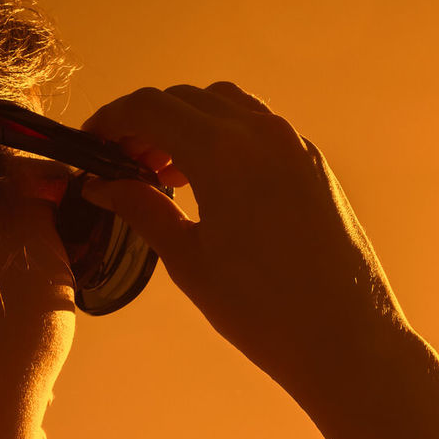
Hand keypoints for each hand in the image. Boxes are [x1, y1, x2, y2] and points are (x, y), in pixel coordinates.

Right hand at [80, 82, 409, 395]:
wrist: (347, 339)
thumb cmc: (265, 311)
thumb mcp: (189, 261)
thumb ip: (143, 210)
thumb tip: (103, 186)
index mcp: (224, 151)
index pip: (149, 108)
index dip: (111, 121)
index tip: (91, 145)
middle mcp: (263, 133)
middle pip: (186, 99)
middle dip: (146, 122)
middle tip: (122, 164)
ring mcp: (295, 145)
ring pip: (226, 106)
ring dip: (187, 125)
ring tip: (164, 172)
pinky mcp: (315, 165)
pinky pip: (260, 129)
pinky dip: (225, 138)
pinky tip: (212, 182)